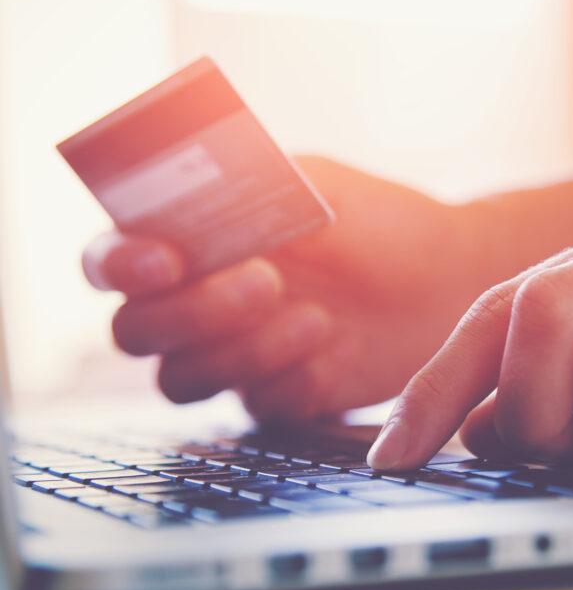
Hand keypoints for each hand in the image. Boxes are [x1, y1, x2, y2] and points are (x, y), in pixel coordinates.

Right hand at [83, 157, 485, 421]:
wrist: (443, 276)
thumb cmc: (376, 220)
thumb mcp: (312, 183)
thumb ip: (245, 185)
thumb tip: (184, 189)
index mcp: (193, 244)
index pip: (112, 260)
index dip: (118, 265)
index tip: (163, 260)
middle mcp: (200, 304)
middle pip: (135, 332)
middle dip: (192, 312)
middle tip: (267, 281)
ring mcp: (235, 355)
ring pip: (181, 380)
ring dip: (240, 351)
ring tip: (317, 316)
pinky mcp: (278, 396)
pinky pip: (253, 406)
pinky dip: (286, 381)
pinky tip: (332, 349)